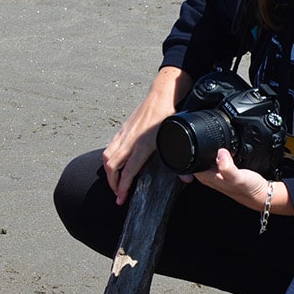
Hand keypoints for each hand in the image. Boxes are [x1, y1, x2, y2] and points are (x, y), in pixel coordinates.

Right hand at [103, 66, 188, 204]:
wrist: (162, 93)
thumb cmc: (168, 115)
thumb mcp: (175, 138)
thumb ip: (179, 160)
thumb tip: (187, 178)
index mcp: (143, 145)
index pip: (128, 171)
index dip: (123, 187)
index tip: (121, 199)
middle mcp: (130, 141)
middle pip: (111, 166)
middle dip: (112, 183)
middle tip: (118, 194)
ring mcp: (124, 134)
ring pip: (107, 156)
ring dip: (109, 171)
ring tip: (115, 181)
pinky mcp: (123, 129)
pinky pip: (110, 147)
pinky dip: (109, 158)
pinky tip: (115, 163)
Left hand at [192, 148, 271, 211]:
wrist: (261, 194)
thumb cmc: (249, 189)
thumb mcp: (238, 178)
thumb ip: (227, 167)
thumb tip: (220, 153)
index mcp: (206, 177)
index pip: (190, 162)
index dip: (192, 150)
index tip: (201, 141)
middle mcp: (209, 175)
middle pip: (197, 158)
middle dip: (201, 147)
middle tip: (212, 141)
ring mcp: (216, 173)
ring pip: (207, 158)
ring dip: (211, 150)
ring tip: (221, 147)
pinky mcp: (225, 170)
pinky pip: (218, 158)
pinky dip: (221, 153)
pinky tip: (228, 151)